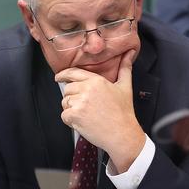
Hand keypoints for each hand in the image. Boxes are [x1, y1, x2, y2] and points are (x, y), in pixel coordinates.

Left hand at [55, 50, 144, 171]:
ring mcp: (80, 103)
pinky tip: (83, 122)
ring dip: (72, 109)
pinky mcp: (75, 116)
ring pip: (65, 103)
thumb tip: (129, 54)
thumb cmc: (124, 112)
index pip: (73, 73)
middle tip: (85, 106)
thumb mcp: (125, 87)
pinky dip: (71, 121)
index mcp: (96, 81)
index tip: (58, 77)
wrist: (122, 134)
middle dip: (73, 97)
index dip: (63, 75)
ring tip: (86, 114)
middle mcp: (87, 89)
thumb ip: (125, 68)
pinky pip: (64, 115)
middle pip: (67, 89)